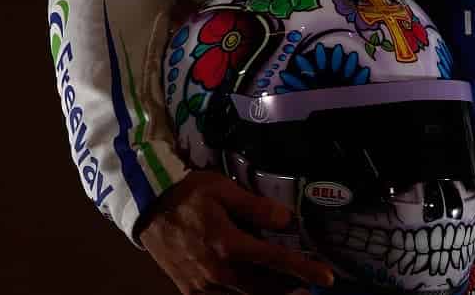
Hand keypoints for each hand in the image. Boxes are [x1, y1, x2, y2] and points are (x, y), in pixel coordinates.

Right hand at [139, 171, 334, 293]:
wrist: (147, 207)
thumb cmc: (188, 194)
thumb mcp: (223, 190)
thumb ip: (256, 207)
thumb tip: (288, 220)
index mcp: (229, 244)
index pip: (276, 261)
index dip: (304, 270)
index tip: (327, 278)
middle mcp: (218, 271)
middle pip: (264, 288)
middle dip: (291, 288)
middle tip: (312, 287)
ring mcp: (203, 286)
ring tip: (289, 290)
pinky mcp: (191, 291)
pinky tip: (253, 290)